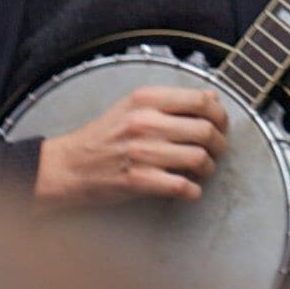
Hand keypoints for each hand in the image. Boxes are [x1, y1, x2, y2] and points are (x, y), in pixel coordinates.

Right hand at [34, 85, 228, 204]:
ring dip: (209, 168)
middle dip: (219, 144)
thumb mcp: (132, 106)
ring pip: (199, 158)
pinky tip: (190, 189)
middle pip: (206, 130)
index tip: (221, 124)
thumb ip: (171, 101)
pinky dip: (193, 191)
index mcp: (146, 100)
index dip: (220, 114)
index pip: (201, 101)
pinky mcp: (138, 180)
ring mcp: (142, 152)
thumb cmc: (102, 137)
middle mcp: (146, 123)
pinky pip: (182, 186)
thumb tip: (211, 97)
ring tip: (203, 170)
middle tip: (216, 150)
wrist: (68, 166)